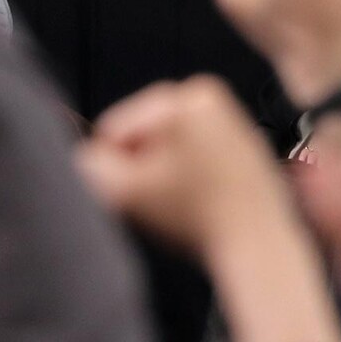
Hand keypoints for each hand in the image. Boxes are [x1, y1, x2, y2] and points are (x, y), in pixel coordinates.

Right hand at [79, 76, 340, 341]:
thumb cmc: (197, 216)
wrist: (257, 246)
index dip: (117, 165)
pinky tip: (202, 202)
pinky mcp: (242, 148)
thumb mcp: (124, 191)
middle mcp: (213, 98)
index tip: (142, 190)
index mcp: (188, 95)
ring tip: (186, 201)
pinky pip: (195, 161)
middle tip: (165, 198)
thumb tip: (83, 157)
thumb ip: (88, 166)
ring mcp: (232, 121)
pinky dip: (190, 182)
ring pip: (167, 150)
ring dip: (164, 177)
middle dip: (143, 168)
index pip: (115, 127)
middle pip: (143, 136)